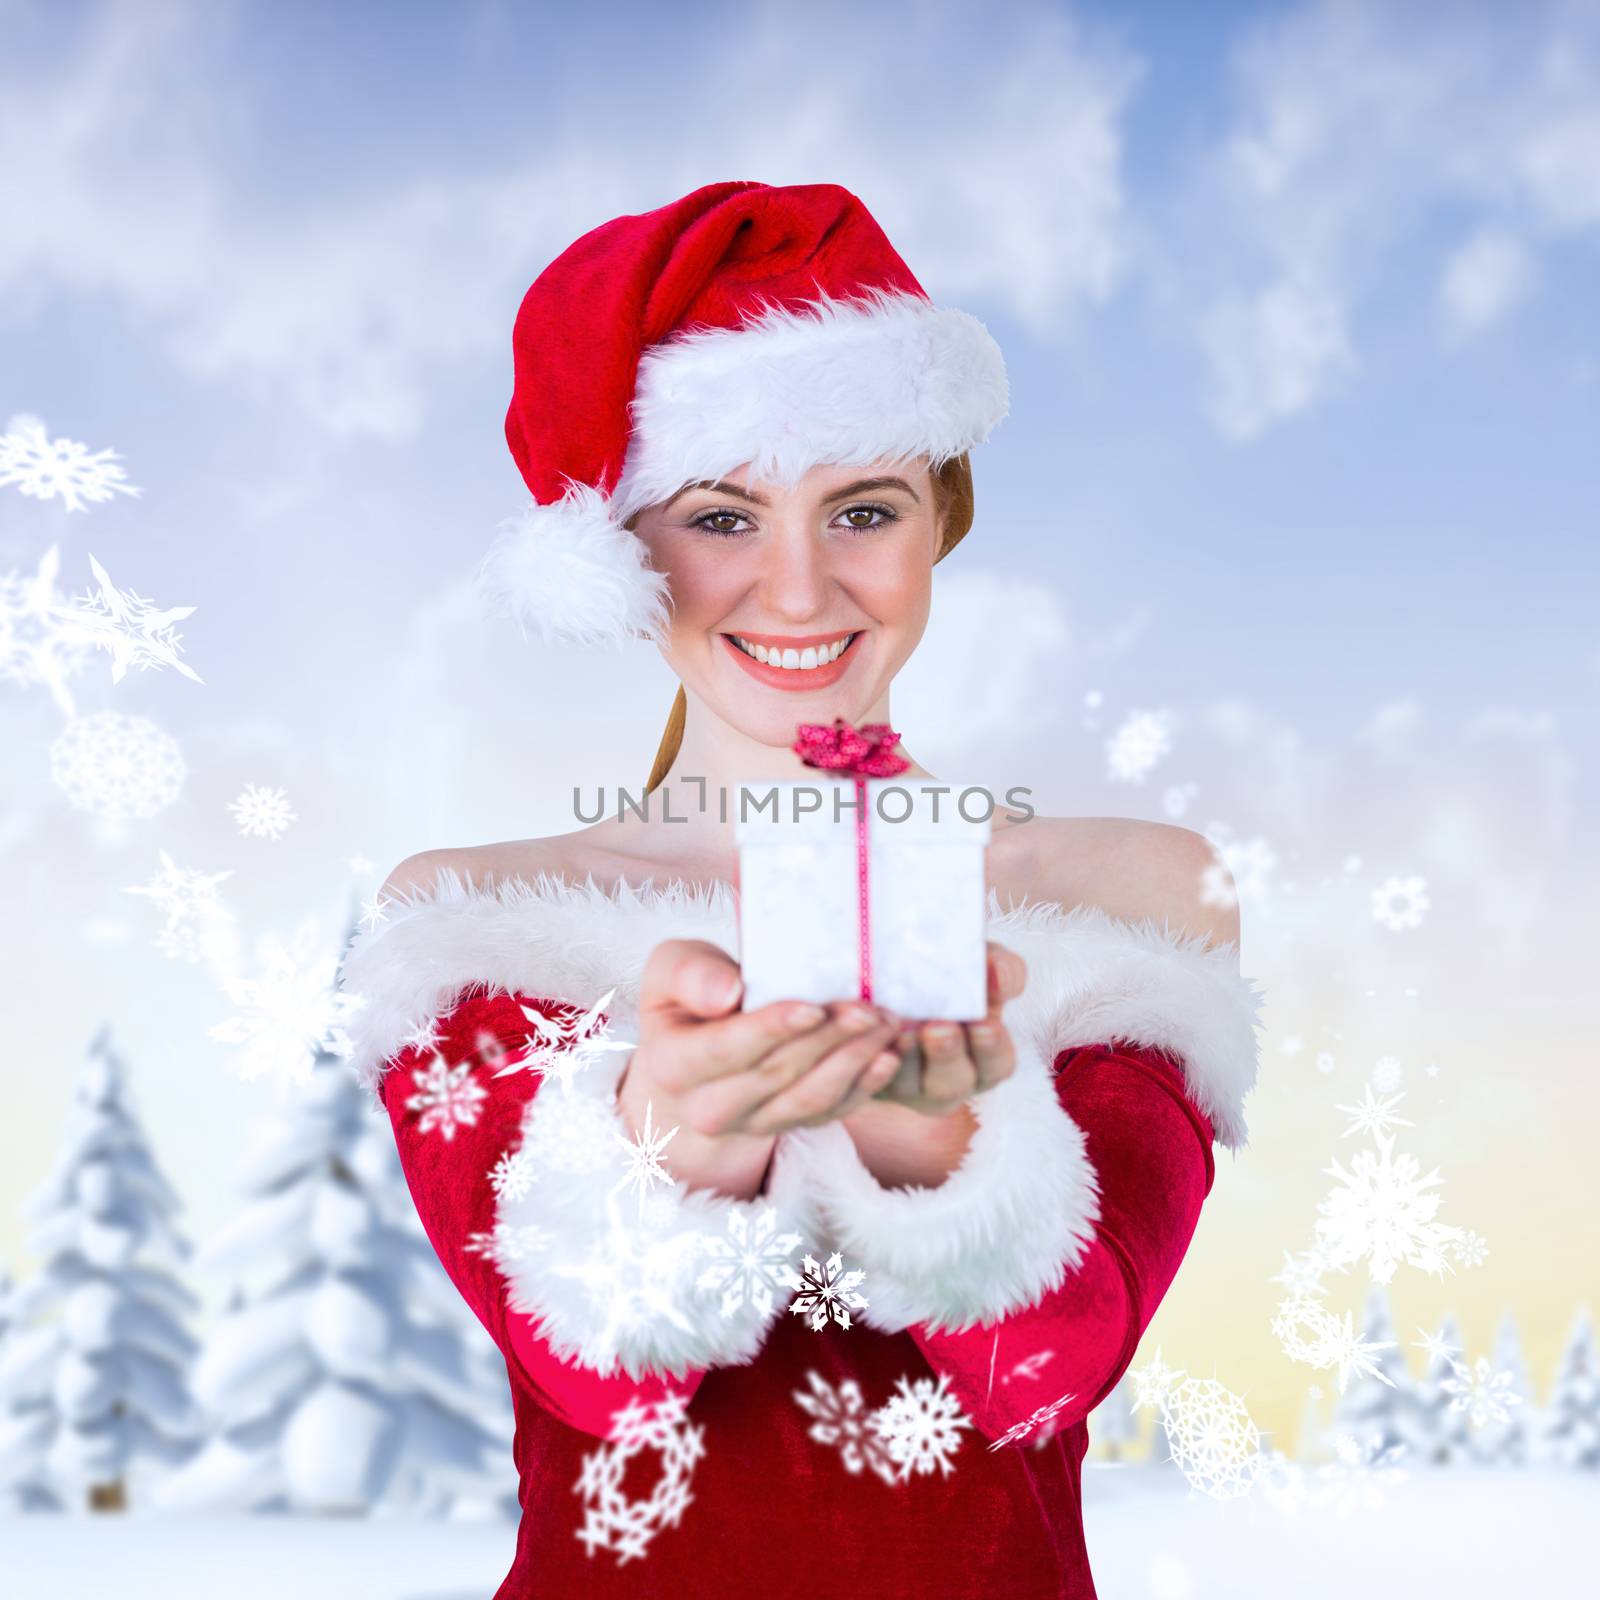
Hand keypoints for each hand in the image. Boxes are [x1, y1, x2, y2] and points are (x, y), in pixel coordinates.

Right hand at [616, 938, 904, 1145]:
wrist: (695, 1050)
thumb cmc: (690, 997)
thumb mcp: (673, 968)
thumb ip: (690, 973)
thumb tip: (727, 993)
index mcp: (673, 1066)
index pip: (725, 1050)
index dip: (771, 1030)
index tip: (813, 1007)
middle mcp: (709, 1109)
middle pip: (777, 1075)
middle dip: (829, 1040)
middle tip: (871, 1007)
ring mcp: (753, 1125)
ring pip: (811, 1098)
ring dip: (855, 1061)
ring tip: (886, 1024)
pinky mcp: (789, 1126)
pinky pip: (832, 1113)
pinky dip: (866, 1085)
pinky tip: (890, 1056)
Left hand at [869, 941, 1026, 1116]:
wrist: (893, 980)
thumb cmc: (950, 981)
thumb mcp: (982, 970)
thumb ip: (1002, 970)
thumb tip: (999, 972)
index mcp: (983, 1062)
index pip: (997, 1063)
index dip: (991, 1046)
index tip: (984, 1023)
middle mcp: (946, 1082)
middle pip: (951, 1082)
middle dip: (945, 1054)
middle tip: (938, 1028)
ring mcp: (905, 1087)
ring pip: (907, 1083)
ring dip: (906, 1056)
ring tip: (902, 1029)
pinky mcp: (869, 1081)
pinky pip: (869, 1077)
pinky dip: (869, 1055)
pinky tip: (869, 1030)